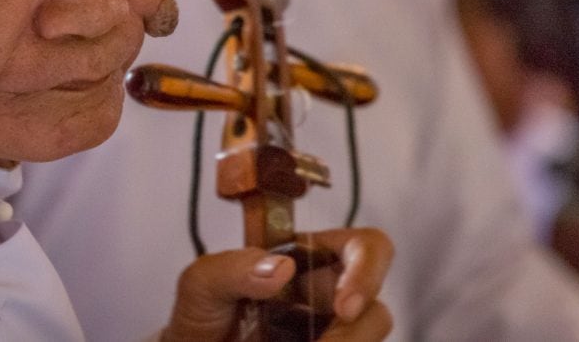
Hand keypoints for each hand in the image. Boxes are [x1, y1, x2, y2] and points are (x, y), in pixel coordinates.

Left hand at [161, 227, 393, 340]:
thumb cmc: (203, 314)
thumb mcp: (202, 283)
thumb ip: (232, 267)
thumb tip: (281, 268)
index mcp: (310, 259)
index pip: (366, 247)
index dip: (368, 269)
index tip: (345, 306)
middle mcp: (331, 297)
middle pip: (376, 311)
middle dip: (354, 335)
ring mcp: (333, 334)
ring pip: (368, 339)